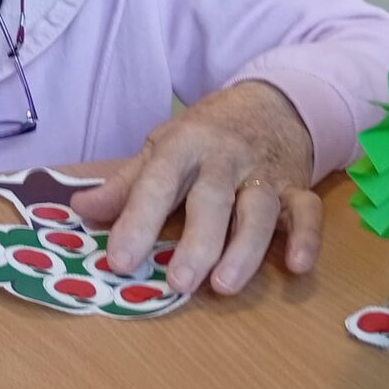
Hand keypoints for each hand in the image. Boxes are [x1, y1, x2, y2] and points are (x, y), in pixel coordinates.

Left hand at [73, 81, 320, 295]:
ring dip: (245, 249)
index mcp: (184, 146)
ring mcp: (264, 174)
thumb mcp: (162, 147)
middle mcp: (225, 159)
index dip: (137, 221)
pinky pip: (307, 211)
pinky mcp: (297, 187)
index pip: (157, 183)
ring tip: (224, 286)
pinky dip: (307, 238)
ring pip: (259, 211)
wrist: (272, 102)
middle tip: (178, 283)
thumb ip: (125, 184)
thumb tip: (80, 210)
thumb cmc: (206, 134)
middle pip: (212, 201)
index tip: (119, 260)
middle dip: (196, 243)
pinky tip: (298, 266)